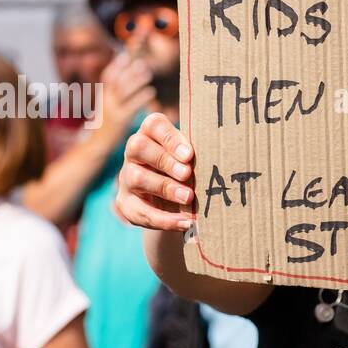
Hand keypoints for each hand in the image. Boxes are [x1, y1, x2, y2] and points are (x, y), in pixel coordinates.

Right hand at [93, 52, 155, 143]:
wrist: (97, 147)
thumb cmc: (107, 127)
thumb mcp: (108, 109)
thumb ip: (115, 96)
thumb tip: (126, 83)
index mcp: (103, 96)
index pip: (108, 75)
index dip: (117, 64)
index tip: (126, 54)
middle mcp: (105, 101)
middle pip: (116, 79)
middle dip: (128, 69)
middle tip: (142, 62)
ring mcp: (111, 110)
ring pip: (123, 90)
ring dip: (136, 80)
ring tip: (148, 73)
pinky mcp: (119, 121)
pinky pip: (131, 106)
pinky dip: (141, 97)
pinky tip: (151, 92)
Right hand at [114, 112, 195, 231]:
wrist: (172, 203)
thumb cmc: (186, 171)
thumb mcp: (191, 160)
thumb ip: (197, 155)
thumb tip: (221, 154)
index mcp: (151, 135)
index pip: (153, 125)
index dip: (170, 138)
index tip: (189, 154)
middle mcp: (134, 153)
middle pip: (138, 147)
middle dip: (165, 161)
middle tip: (188, 173)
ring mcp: (127, 177)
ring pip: (136, 178)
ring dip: (165, 188)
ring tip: (188, 197)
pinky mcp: (126, 203)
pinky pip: (140, 211)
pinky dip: (164, 219)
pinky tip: (185, 222)